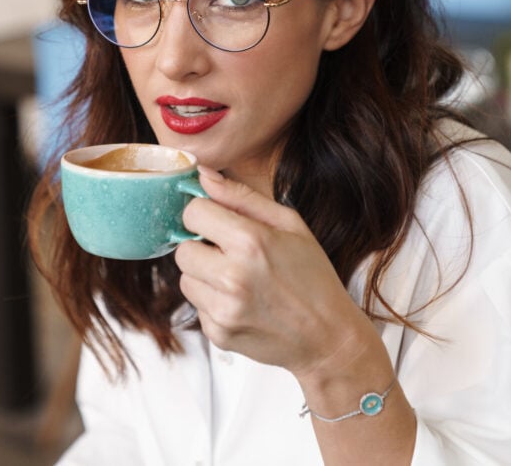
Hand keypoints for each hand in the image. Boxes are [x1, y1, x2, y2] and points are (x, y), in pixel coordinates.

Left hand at [175, 166, 375, 380]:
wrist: (328, 337)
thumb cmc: (312, 276)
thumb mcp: (289, 224)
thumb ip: (242, 196)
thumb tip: (203, 174)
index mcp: (250, 242)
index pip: (193, 213)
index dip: (205, 215)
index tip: (219, 223)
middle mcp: (232, 277)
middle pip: (182, 249)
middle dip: (201, 248)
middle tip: (231, 255)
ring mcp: (223, 309)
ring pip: (185, 279)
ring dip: (204, 276)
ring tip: (239, 280)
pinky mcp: (218, 334)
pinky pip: (197, 306)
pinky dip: (213, 302)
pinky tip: (242, 303)